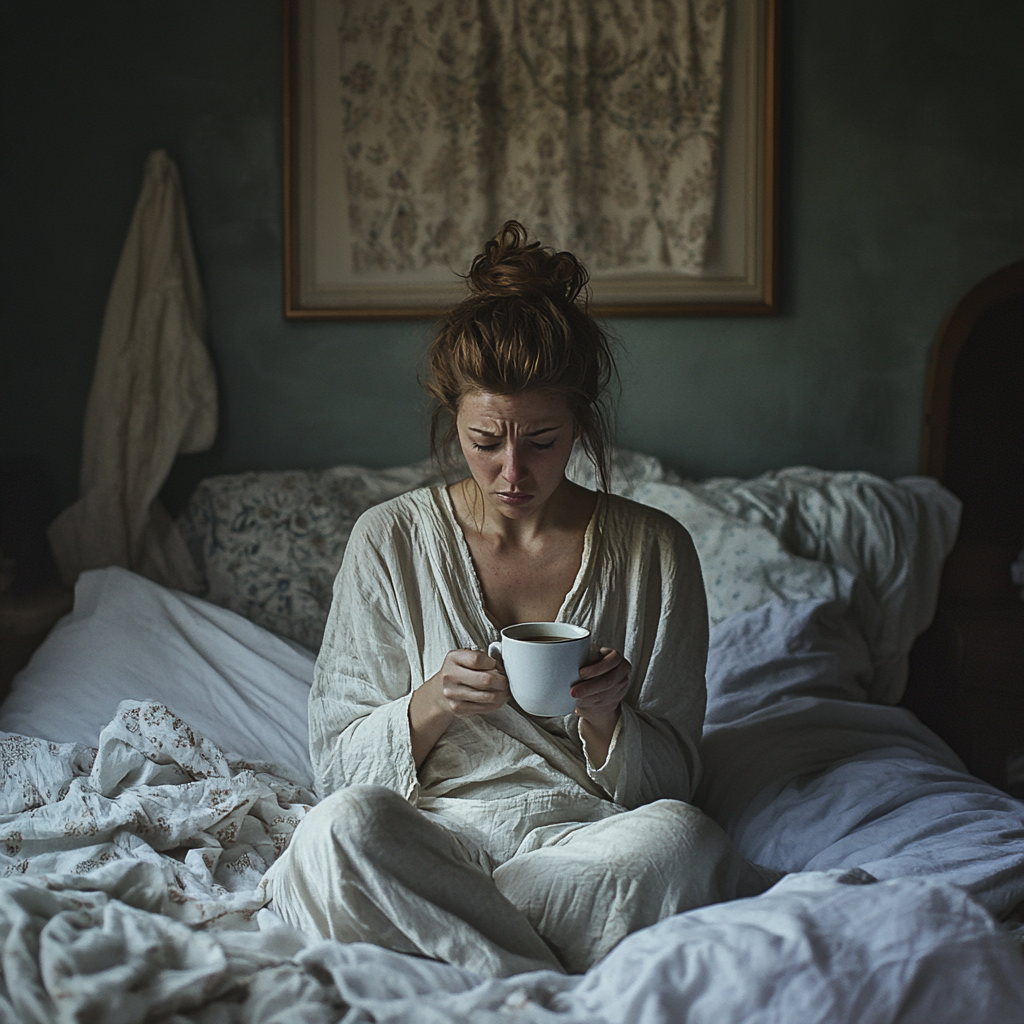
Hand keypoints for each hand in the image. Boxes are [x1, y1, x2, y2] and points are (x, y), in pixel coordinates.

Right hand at [429, 648, 510, 718]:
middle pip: (486, 680)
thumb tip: (502, 667)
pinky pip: (485, 707)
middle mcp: (450, 676)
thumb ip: (481, 657)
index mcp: (453, 658)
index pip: (478, 659)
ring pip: (489, 696)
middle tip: (505, 681)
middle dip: (502, 681)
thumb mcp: (464, 657)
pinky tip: (496, 699)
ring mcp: (453, 693)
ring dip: (501, 694)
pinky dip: (495, 704)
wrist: (439, 691)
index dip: (492, 663)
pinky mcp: (458, 708)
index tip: (495, 665)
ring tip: (503, 691)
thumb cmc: (458, 671)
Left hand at [571, 648, 629, 766]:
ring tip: (573, 699)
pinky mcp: (615, 699)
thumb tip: (548, 653)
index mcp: (615, 657)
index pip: (612, 659)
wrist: (600, 686)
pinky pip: (603, 704)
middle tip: (572, 692)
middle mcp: (621, 671)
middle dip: (590, 687)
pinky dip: (589, 704)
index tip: (580, 673)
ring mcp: (620, 686)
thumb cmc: (588, 668)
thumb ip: (576, 654)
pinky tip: (579, 704)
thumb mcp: (586, 657)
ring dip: (588, 697)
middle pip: (609, 680)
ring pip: (605, 694)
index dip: (597, 667)